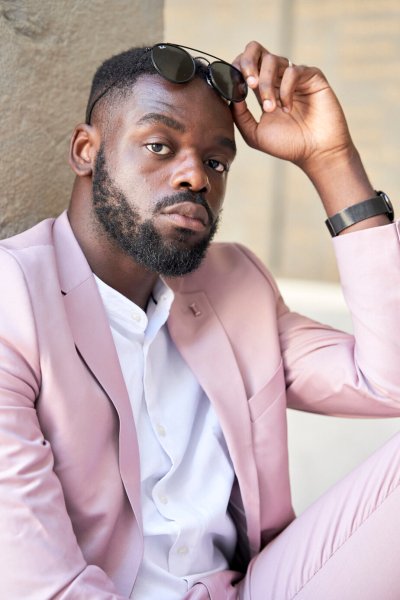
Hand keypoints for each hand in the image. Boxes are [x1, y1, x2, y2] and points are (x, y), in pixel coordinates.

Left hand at [231, 41, 354, 174]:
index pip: (245, 66)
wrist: (316, 153)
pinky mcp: (312, 76)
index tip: (232, 87)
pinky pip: (292, 71)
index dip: (235, 70)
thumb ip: (240, 116)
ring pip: (272, 60)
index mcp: (263, 89)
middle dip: (247, 63)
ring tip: (270, 108)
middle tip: (249, 84)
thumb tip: (231, 94)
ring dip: (266, 84)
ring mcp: (295, 76)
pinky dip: (285, 89)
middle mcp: (278, 79)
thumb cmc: (288, 145)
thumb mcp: (255, 134)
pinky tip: (287, 108)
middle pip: (256, 50)